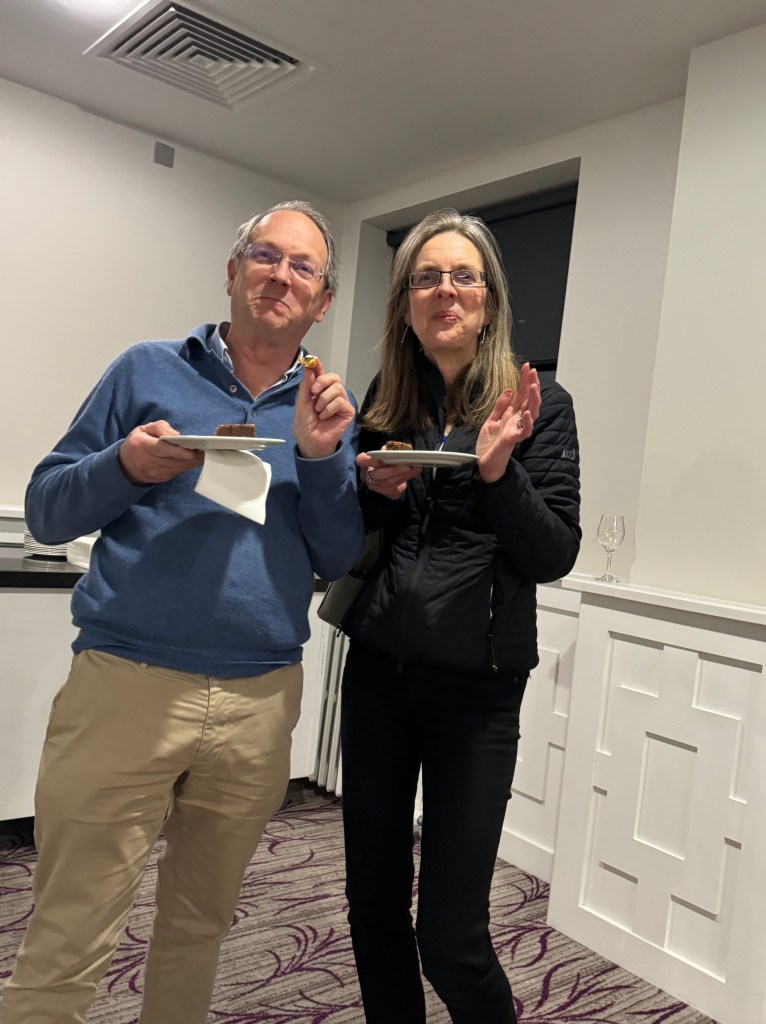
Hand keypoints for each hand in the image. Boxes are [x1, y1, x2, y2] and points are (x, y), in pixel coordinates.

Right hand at [118, 420, 203, 484]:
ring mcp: (155, 472)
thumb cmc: (138, 442)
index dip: (177, 451)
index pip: (161, 448)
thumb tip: (176, 435)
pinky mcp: (162, 478)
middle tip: (207, 450)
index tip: (192, 450)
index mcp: (141, 445)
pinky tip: (197, 459)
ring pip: (178, 467)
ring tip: (206, 453)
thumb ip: (160, 427)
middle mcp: (147, 461)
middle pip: (173, 459)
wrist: (126, 465)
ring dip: (193, 461)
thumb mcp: (143, 429)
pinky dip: (188, 465)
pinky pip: (178, 471)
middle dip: (191, 455)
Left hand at [294, 358, 354, 458]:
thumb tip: (309, 365)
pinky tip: (325, 417)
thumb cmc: (305, 423)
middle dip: (322, 382)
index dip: (318, 366)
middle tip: (313, 393)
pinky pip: (340, 401)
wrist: (309, 440)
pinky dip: (329, 409)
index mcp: (320, 390)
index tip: (313, 360)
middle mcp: (332, 394)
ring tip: (318, 412)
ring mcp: (341, 402)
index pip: (322, 373)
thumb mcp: (302, 401)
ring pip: (337, 388)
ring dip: (323, 400)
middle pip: (334, 377)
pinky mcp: (347, 411)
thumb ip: (307, 384)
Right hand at [357, 451, 419, 499]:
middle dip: (393, 470)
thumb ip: (385, 452)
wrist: (383, 481)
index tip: (383, 454)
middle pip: (377, 475)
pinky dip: (407, 477)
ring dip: (403, 474)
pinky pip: (397, 486)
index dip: (372, 459)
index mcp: (364, 465)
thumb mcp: (382, 455)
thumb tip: (391, 449)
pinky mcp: (387, 493)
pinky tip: (415, 471)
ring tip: (414, 467)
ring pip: (389, 482)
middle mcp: (368, 478)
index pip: (362, 461)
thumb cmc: (382, 464)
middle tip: (406, 466)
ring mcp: (377, 487)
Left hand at [476, 363, 540, 483]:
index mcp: (511, 414)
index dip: (524, 380)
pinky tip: (527, 412)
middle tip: (532, 371)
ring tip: (533, 386)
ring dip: (533, 400)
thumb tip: (508, 390)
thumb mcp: (491, 420)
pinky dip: (527, 421)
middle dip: (531, 385)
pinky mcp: (513, 439)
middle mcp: (516, 420)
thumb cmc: (488, 444)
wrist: (483, 463)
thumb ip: (500, 406)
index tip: (527, 366)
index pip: (521, 394)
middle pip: (528, 400)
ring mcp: (516, 429)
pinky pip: (524, 430)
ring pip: (531, 413)